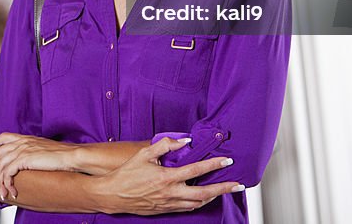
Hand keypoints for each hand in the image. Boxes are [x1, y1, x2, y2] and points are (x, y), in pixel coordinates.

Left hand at [0, 133, 78, 200]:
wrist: (71, 156)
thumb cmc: (61, 155)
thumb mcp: (42, 149)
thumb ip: (31, 152)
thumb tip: (24, 162)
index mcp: (24, 138)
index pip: (1, 137)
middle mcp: (21, 141)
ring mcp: (22, 149)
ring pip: (0, 165)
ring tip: (1, 193)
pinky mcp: (24, 158)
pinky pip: (7, 172)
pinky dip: (7, 184)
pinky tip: (12, 191)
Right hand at [93, 138, 241, 214]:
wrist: (113, 195)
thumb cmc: (127, 173)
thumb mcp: (143, 154)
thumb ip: (165, 145)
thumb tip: (184, 141)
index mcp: (166, 177)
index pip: (196, 170)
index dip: (213, 164)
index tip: (227, 160)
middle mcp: (171, 193)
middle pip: (204, 193)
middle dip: (223, 189)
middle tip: (238, 185)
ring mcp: (169, 204)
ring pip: (198, 203)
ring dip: (213, 197)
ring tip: (224, 190)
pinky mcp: (166, 210)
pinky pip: (188, 208)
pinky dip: (200, 202)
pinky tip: (204, 197)